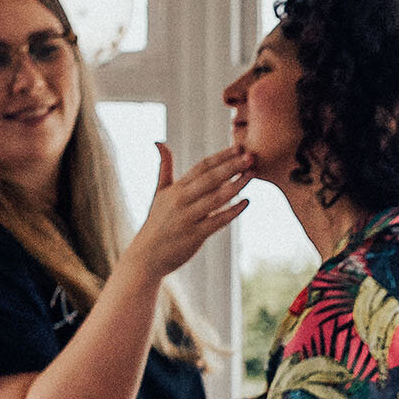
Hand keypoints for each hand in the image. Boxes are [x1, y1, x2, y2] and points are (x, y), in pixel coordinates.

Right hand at [126, 141, 252, 280]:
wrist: (146, 256)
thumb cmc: (156, 223)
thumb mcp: (159, 192)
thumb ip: (164, 167)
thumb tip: (159, 141)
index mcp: (175, 189)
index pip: (201, 167)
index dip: (221, 157)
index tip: (238, 148)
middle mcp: (180, 201)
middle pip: (210, 179)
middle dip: (231, 166)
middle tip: (251, 156)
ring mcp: (187, 218)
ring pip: (216, 198)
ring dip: (236, 186)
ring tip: (252, 175)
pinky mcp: (194, 236)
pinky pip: (217, 221)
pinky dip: (232, 211)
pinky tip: (247, 202)